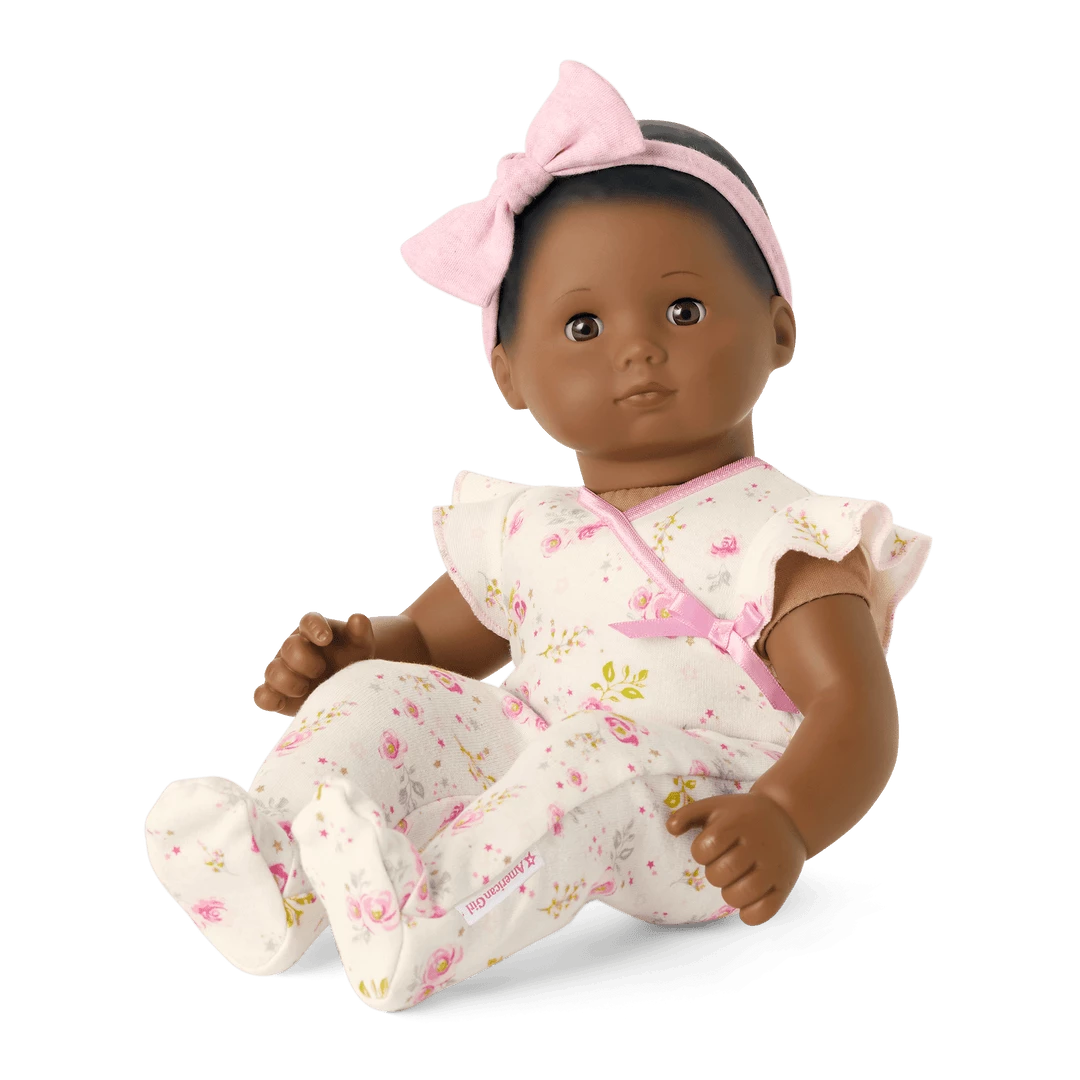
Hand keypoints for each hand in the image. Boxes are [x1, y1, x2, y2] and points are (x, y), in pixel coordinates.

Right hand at [253, 611, 375, 717]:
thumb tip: (358, 619)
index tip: (326, 639)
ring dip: (288, 681)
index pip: (310, 621)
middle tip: (320, 670)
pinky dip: (268, 698)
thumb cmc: (352, 660)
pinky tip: (283, 703)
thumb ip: (360, 633)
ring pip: (272, 671)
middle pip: (289, 647)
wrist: (347, 687)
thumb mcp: (360, 647)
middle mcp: (296, 648)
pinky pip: (262, 695)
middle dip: (304, 659)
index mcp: (315, 632)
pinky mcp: (278, 695)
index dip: (315, 628)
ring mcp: (284, 671)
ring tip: (305, 689)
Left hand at [666, 792, 808, 925]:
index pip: (705, 848)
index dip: (701, 852)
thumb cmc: (743, 814)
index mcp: (736, 823)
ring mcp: (773, 867)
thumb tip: (670, 829)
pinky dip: (750, 914)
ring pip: (738, 897)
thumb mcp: (715, 806)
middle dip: (714, 872)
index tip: (711, 847)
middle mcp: (757, 845)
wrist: (788, 816)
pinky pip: (762, 913)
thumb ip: (688, 814)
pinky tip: (748, 901)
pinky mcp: (785, 886)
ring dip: (729, 893)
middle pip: (719, 874)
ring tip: (736, 880)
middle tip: (726, 863)